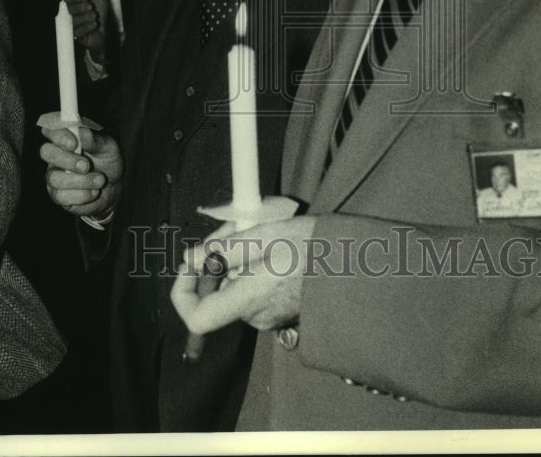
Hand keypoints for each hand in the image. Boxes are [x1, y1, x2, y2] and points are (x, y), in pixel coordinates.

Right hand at [40, 123, 122, 216]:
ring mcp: (54, 175)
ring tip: (100, 180)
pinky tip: (94, 192)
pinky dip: (82, 195)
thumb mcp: (109, 148)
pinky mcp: (57, 195)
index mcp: (66, 138)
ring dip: (81, 181)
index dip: (58, 135)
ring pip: (53, 177)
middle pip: (46, 152)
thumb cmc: (108, 161)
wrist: (114, 188)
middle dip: (67, 160)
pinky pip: (60, 196)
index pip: (51, 129)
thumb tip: (83, 131)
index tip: (73, 143)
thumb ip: (96, 140)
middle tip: (87, 166)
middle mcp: (56, 155)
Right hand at [65, 0, 108, 61]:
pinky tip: (95, 24)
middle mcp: (69, 13)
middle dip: (83, 7)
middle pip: (69, 8)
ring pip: (74, 20)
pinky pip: (79, 31)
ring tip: (95, 16)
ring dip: (88, 17)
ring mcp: (72, 25)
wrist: (108, 27)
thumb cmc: (100, 10)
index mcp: (72, 2)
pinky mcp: (76, 36)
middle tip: (91, 7)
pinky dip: (89, 26)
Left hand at [171, 215, 317, 333]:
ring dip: (238, 253)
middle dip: (219, 253)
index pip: (197, 318)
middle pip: (218, 287)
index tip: (191, 261)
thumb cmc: (312, 247)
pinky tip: (272, 240)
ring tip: (258, 226)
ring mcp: (269, 314)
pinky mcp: (281, 307)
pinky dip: (254, 262)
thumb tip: (192, 258)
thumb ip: (223, 249)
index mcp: (248, 301)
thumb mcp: (264, 235)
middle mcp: (255, 315)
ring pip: (236, 282)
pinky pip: (254, 285)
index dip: (183, 290)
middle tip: (237, 223)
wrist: (356, 263)